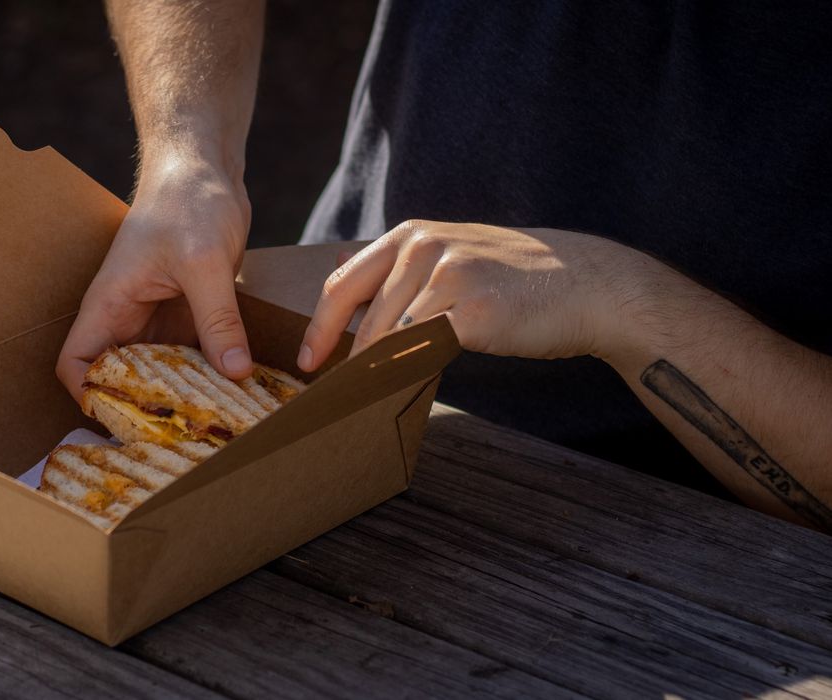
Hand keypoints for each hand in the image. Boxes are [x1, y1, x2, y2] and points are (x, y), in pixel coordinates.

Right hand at [57, 155, 253, 399]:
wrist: (205, 166)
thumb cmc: (187, 199)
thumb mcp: (204, 261)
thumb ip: (217, 319)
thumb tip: (234, 373)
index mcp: (109, 303)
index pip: (74, 363)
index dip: (89, 395)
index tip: (125, 419)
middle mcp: (127, 316)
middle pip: (119, 377)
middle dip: (144, 407)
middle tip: (181, 436)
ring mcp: (157, 317)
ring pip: (159, 371)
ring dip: (182, 393)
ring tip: (213, 423)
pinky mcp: (188, 313)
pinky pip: (192, 355)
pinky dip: (209, 373)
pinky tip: (235, 390)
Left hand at [297, 220, 640, 371]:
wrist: (584, 284)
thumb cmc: (513, 279)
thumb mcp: (450, 254)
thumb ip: (399, 268)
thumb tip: (339, 275)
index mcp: (410, 236)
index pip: (343, 283)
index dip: (319, 326)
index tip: (307, 359)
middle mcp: (424, 248)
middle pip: (359, 314)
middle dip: (336, 355)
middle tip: (324, 391)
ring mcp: (448, 276)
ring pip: (388, 336)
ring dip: (372, 370)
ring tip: (365, 396)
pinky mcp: (472, 310)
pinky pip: (423, 350)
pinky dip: (406, 372)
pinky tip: (402, 390)